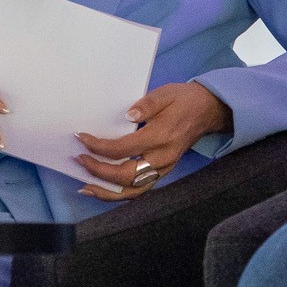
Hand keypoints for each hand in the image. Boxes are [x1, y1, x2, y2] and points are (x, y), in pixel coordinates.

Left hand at [74, 82, 232, 200]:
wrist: (207, 110)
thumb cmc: (183, 100)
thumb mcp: (165, 93)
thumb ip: (147, 104)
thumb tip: (128, 115)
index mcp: (161, 137)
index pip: (123, 149)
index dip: (99, 146)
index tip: (81, 138)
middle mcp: (162, 158)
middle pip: (125, 175)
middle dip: (98, 170)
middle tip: (79, 160)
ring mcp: (164, 168)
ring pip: (133, 190)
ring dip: (107, 191)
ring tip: (86, 187)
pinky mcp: (163, 172)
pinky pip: (139, 189)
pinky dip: (120, 193)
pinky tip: (104, 189)